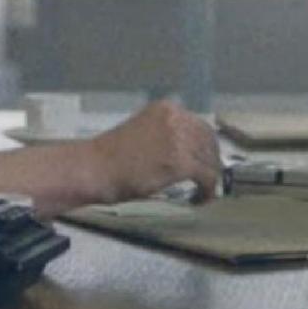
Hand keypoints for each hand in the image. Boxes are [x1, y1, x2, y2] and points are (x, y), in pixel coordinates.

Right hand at [16, 100, 219, 214]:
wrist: (95, 168)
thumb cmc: (111, 156)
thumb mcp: (144, 132)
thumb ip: (167, 135)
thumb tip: (189, 153)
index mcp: (166, 109)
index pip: (200, 126)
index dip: (207, 147)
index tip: (207, 162)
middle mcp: (176, 119)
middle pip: (209, 142)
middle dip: (212, 163)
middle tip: (208, 180)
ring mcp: (179, 139)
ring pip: (210, 160)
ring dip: (210, 178)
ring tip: (203, 193)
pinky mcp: (179, 161)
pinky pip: (206, 177)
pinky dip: (207, 190)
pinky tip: (200, 199)